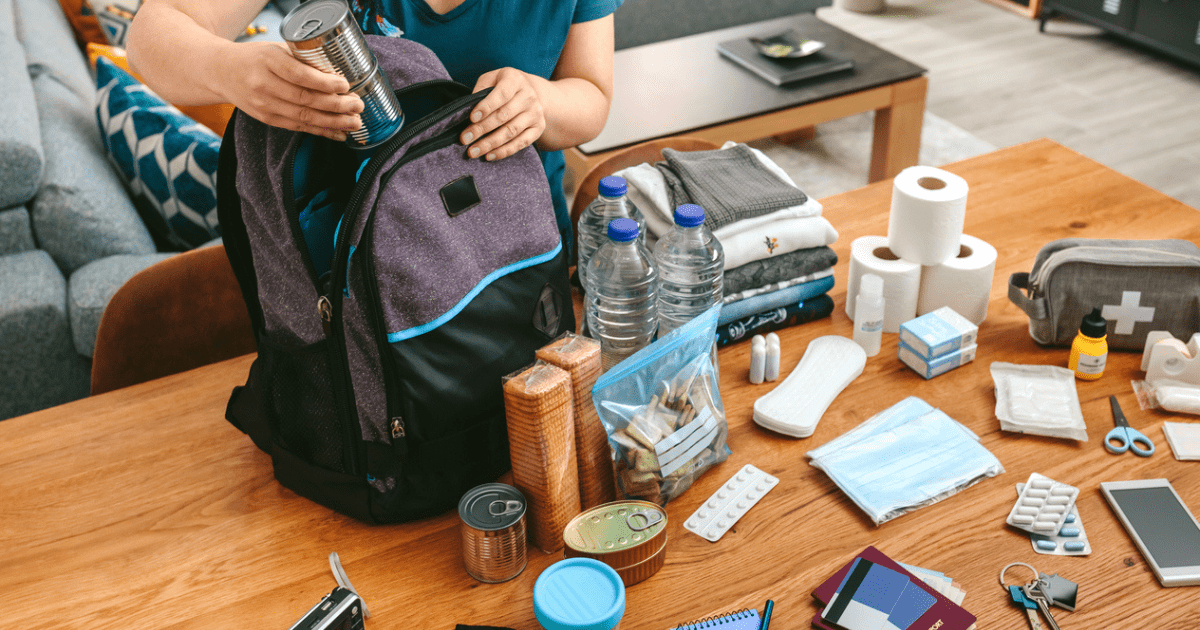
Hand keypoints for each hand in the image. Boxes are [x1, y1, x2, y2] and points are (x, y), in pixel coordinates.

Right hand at [217, 43, 363, 140]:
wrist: (221, 72)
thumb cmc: (255, 57)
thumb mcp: (275, 49)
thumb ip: (302, 59)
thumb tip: (339, 71)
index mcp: (268, 61)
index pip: (300, 75)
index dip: (324, 83)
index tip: (345, 84)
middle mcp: (263, 84)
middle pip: (305, 99)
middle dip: (336, 105)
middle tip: (358, 105)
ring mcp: (264, 105)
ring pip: (303, 117)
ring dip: (333, 122)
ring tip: (355, 123)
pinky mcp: (267, 119)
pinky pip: (298, 127)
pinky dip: (321, 131)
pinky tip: (339, 133)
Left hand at [460, 68, 546, 160]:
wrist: (531, 92)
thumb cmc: (504, 86)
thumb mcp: (492, 79)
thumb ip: (480, 89)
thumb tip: (467, 109)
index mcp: (515, 80)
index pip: (501, 94)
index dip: (486, 107)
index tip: (472, 118)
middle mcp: (529, 96)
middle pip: (504, 116)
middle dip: (482, 129)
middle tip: (464, 139)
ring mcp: (535, 113)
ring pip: (511, 132)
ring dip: (490, 144)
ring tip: (473, 151)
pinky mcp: (538, 128)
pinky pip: (521, 143)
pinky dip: (504, 151)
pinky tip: (489, 155)